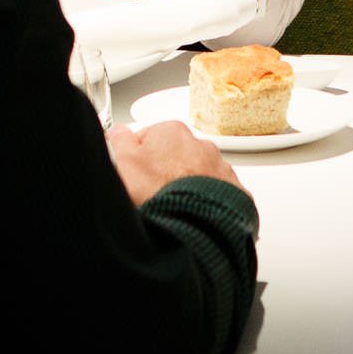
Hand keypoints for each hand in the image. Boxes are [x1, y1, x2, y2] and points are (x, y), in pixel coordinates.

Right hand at [106, 120, 243, 204]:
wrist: (195, 222)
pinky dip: (205, 200)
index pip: (148, 138)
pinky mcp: (233, 189)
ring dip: (187, 184)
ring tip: (173, 206)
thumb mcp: (125, 162)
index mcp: (171, 131)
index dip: (137, 159)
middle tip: (152, 193)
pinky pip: (215, 191)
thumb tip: (118, 131)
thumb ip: (120, 140)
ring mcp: (219, 166)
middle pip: (174, 155)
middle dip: (164, 170)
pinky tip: (193, 212)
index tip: (134, 175)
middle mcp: (200, 143)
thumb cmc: (159, 192)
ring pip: (196, 173)